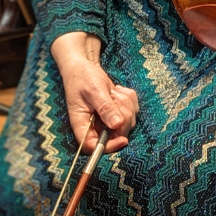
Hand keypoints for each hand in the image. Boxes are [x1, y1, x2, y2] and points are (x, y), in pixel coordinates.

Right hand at [50, 32, 138, 153]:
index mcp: (82, 126)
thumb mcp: (94, 90)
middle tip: (114, 97)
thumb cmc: (83, 77)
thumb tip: (117, 124)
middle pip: (117, 135)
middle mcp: (95, 127)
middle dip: (122, 115)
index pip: (94, 147)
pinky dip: (129, 99)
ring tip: (113, 92)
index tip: (123, 139)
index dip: (109, 147)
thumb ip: (105, 107)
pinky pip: (133, 110)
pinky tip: (117, 91)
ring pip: (128, 122)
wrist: (84, 67)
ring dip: (125, 104)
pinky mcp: (118, 112)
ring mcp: (108, 121)